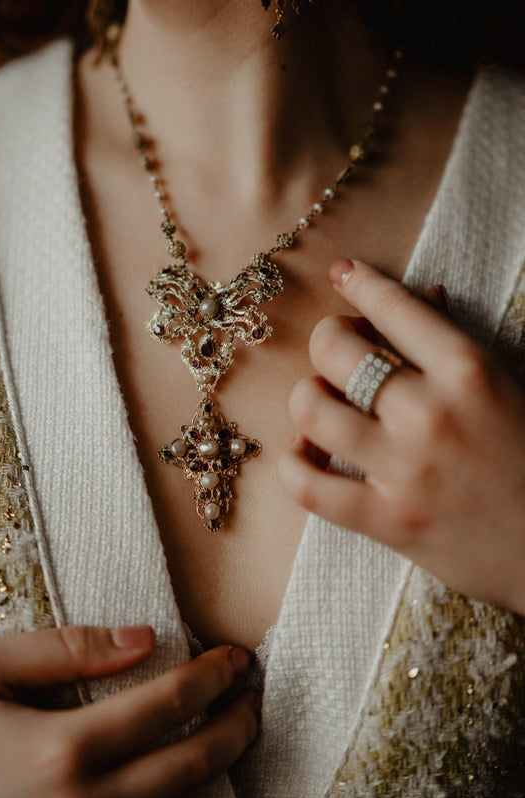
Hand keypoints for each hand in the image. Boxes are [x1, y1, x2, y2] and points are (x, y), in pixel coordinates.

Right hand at [0, 625, 258, 797]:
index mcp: (64, 751)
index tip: (235, 656)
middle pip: (191, 766)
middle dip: (236, 726)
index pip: (168, 706)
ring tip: (239, 726)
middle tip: (254, 694)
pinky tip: (192, 769)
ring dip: (219, 763)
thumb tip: (144, 638)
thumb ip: (67, 648)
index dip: (212, 677)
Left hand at [279, 258, 524, 614]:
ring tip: (323, 406)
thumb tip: (422, 297)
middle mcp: (430, 414)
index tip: (344, 275)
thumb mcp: (506, 384)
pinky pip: (308, 486)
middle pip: (334, 350)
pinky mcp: (388, 523)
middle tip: (339, 353)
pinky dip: (294, 464)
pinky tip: (306, 454)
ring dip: (307, 399)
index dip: (359, 282)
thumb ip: (456, 344)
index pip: (393, 306)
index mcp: (468, 371)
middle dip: (328, 340)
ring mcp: (405, 470)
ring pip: (310, 409)